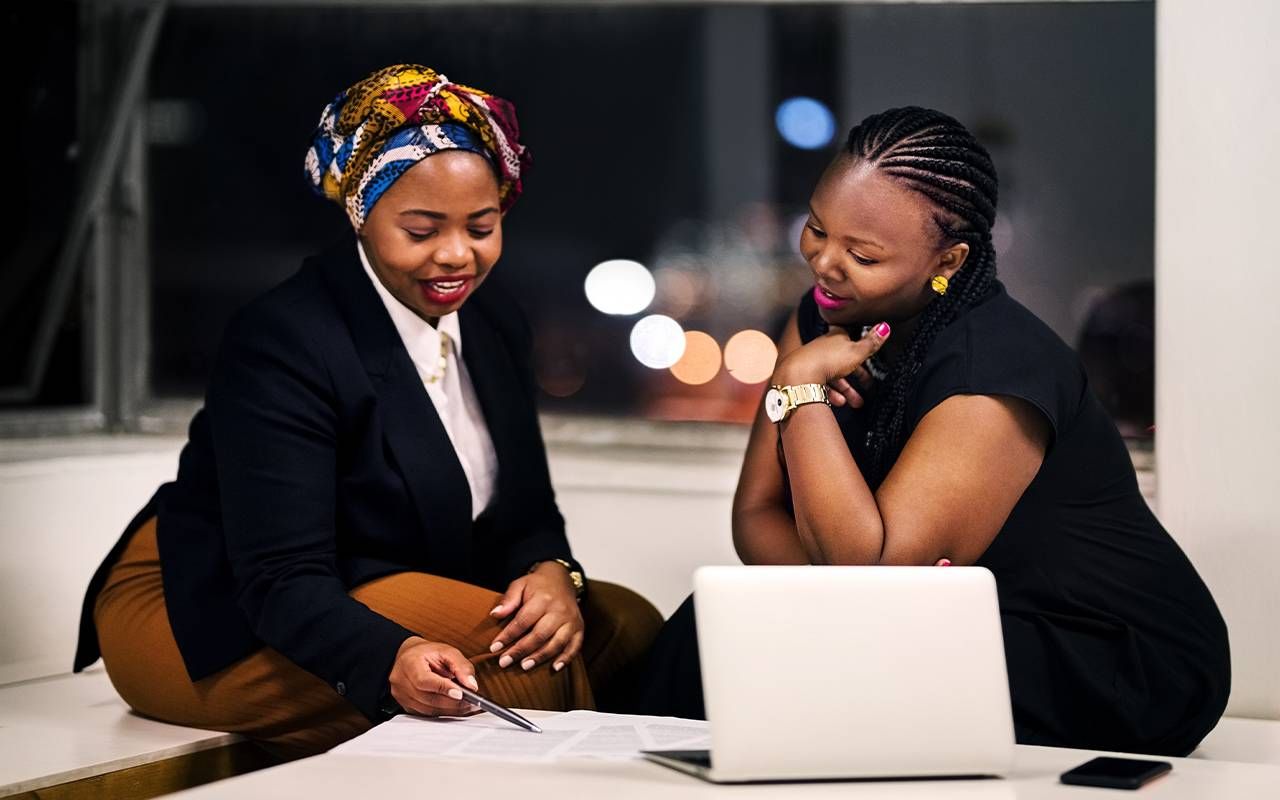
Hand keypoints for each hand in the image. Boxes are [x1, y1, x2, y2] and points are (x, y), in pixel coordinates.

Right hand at [387, 636, 478, 716]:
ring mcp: (402, 696)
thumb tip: (472, 685)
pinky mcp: (406, 707)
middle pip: (428, 698)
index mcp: (409, 663)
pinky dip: (443, 712)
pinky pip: (427, 714)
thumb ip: (461, 666)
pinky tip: (455, 707)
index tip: (461, 693)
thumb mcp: (446, 651)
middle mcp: (401, 682)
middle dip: (452, 702)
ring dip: (450, 710)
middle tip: (471, 702)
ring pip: (428, 710)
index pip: (424, 681)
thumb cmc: (426, 653)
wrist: (408, 657)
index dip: (443, 688)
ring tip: (466, 705)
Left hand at [488, 562, 583, 672]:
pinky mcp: (579, 628)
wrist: (561, 579)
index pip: (523, 621)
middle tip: (504, 662)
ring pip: (556, 643)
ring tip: (524, 666)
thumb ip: (509, 599)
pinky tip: (555, 668)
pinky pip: (575, 646)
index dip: (508, 635)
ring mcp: (571, 620)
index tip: (494, 648)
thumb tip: (495, 614)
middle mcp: (559, 610)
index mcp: (543, 599)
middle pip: (540, 635)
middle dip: (521, 650)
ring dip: (540, 657)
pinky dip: (566, 658)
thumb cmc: (537, 585)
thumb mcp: (520, 585)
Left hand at [772, 323, 890, 401]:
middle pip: (842, 361)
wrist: (798, 376)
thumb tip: (884, 326)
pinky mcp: (805, 378)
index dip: (858, 343)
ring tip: (857, 403)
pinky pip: (821, 386)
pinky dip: (832, 395)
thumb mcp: (856, 351)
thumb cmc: (827, 360)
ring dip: (846, 390)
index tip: (866, 351)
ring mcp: (812, 363)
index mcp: (834, 337)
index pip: (849, 337)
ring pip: (833, 376)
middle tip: (869, 385)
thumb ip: (871, 342)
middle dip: (857, 375)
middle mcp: (822, 348)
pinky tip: (840, 402)